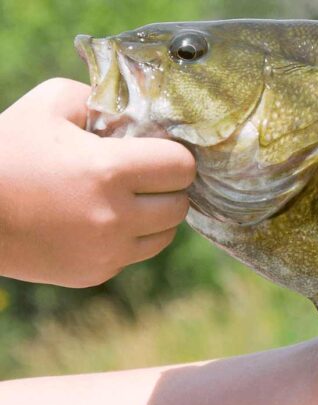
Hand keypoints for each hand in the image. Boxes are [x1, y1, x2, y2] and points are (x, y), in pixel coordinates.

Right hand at [0, 78, 195, 287]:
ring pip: (165, 235)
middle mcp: (115, 217)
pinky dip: (130, 238)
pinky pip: (135, 254)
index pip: (182, 166)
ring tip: (126, 198)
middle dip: (166, 186)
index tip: (156, 150)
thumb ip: (99, 100)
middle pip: (179, 204)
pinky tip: (102, 220)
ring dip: (154, 216)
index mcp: (108, 171)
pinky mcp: (95, 274)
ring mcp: (107, 252)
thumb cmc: (6, 152)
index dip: (173, 154)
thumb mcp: (48, 105)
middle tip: (144, 175)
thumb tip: (135, 113)